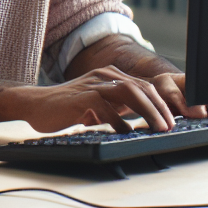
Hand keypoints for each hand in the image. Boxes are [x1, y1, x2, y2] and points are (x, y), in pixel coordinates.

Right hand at [11, 66, 180, 133]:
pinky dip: (120, 121)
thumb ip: (118, 105)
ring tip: (157, 128)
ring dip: (148, 112)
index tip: (172, 120)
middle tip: (170, 126)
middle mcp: (104, 75)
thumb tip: (144, 118)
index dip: (161, 103)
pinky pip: (107, 108)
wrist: (35, 104)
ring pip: (130, 93)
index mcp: (110, 75)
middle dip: (160, 108)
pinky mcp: (82, 97)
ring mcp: (93, 84)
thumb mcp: (98, 103)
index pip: (144, 86)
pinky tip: (127, 132)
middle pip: (142, 88)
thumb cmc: (66, 107)